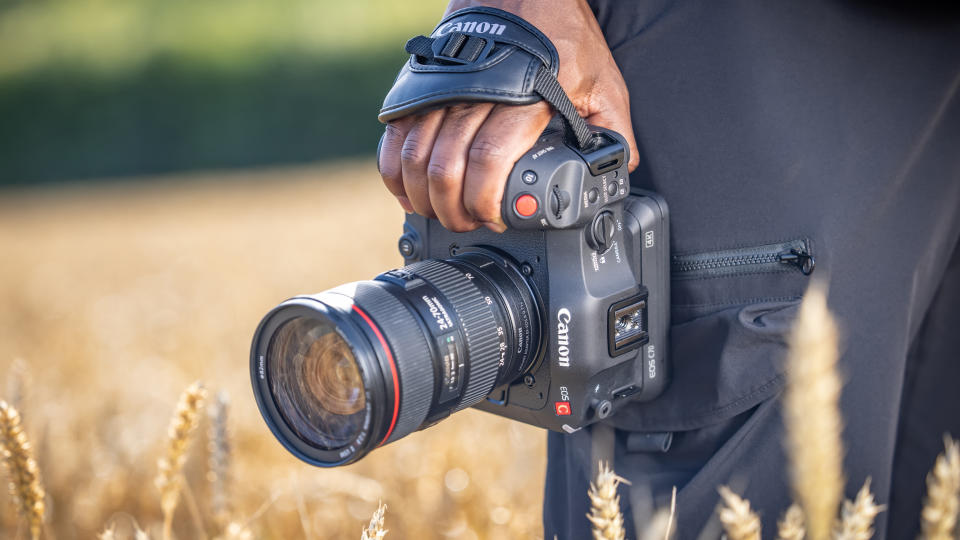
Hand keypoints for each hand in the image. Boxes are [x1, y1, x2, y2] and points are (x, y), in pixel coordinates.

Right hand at [378, 0, 638, 232]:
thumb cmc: (560, 34)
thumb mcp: (601, 81)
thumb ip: (611, 128)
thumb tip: (617, 168)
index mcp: (522, 98)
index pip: (489, 159)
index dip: (485, 199)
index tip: (494, 219)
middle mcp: (475, 94)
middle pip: (446, 166)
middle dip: (454, 210)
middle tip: (468, 224)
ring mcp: (441, 91)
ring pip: (415, 156)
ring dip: (424, 196)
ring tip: (442, 214)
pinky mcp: (419, 88)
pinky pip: (394, 137)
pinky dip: (395, 171)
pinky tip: (409, 191)